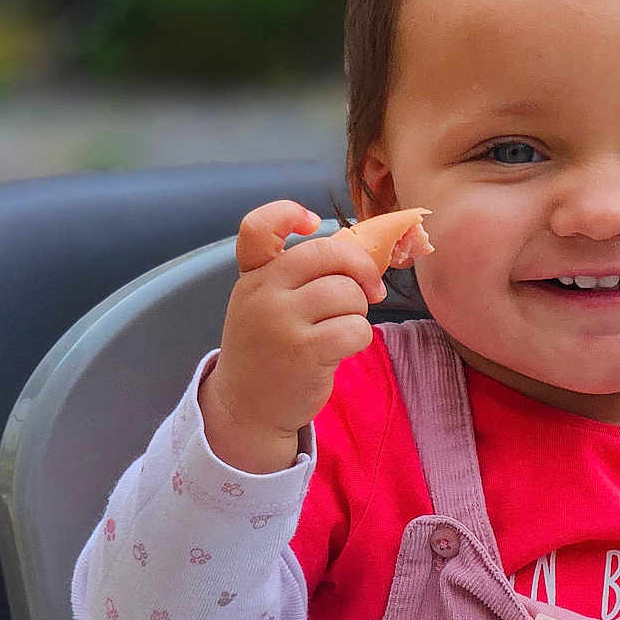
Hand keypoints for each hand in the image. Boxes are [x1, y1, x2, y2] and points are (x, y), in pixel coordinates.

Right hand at [198, 201, 388, 471]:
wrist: (248, 406)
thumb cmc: (269, 347)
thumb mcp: (266, 304)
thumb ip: (297, 275)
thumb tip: (362, 252)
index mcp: (252, 276)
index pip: (258, 227)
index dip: (288, 213)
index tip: (313, 223)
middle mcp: (262, 293)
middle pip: (327, 253)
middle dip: (360, 268)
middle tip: (370, 289)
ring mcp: (282, 322)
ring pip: (348, 292)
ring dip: (359, 309)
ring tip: (343, 324)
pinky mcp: (306, 352)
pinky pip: (356, 328)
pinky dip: (360, 336)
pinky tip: (343, 346)